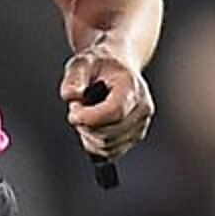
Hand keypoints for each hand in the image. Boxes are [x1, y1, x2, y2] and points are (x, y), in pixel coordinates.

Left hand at [60, 40, 153, 159]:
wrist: (118, 65)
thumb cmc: (100, 63)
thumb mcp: (82, 62)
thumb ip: (73, 78)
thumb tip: (71, 96)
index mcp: (132, 87)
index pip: (114, 112)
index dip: (89, 117)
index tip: (73, 111)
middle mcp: (142, 108)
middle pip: (107, 134)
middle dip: (84, 125)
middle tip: (77, 108)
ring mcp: (141, 125)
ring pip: (106, 147)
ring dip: (87, 135)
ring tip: (87, 114)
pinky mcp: (134, 137)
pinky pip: (109, 154)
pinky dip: (94, 145)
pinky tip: (92, 127)